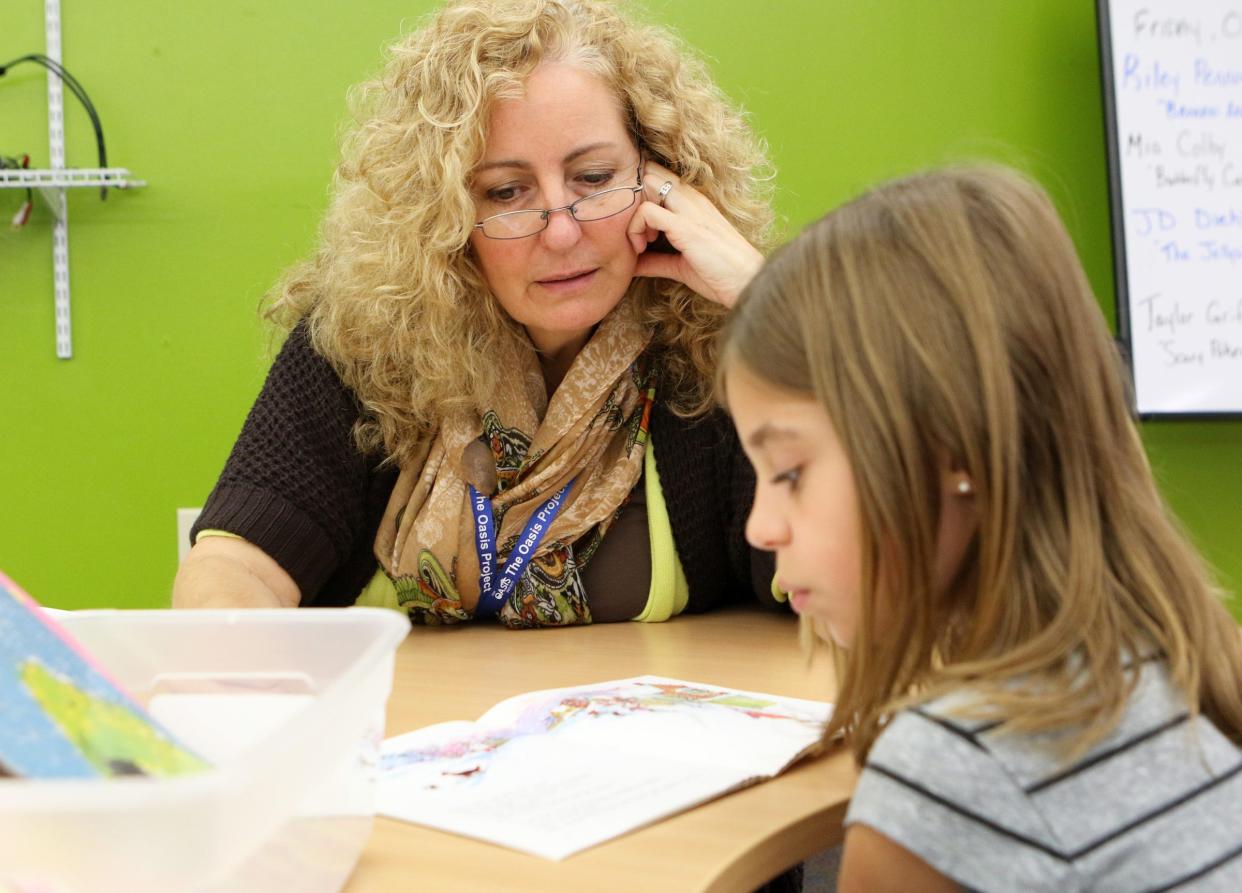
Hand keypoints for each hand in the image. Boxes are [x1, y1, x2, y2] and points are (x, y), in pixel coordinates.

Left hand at [626, 160, 763, 308]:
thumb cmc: (718, 274)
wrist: (746, 282)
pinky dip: (636, 227)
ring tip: (641, 242)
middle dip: (633, 198)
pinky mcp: (684, 226)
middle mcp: (691, 199)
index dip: (639, 195)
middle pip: (650, 173)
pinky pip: (647, 211)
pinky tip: (642, 247)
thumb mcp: (679, 265)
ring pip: (646, 184)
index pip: (659, 177)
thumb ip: (656, 261)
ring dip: (633, 213)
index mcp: (693, 202)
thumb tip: (632, 265)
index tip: (639, 228)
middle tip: (637, 231)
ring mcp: (688, 209)